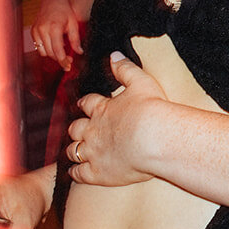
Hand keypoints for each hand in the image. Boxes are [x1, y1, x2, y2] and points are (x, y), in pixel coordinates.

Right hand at [32, 0, 87, 69]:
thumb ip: (75, 40)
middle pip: (50, 52)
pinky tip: (54, 45)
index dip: (62, 60)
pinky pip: (38, 46)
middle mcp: (42, 29)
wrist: (54, 0)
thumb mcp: (74, 25)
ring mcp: (36, 30)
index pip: (57, 50)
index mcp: (54, 27)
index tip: (68, 65)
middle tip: (69, 61)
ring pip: (43, 51)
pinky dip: (46, 48)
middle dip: (59, 59)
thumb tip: (79, 52)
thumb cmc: (66, 12)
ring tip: (62, 52)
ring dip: (52, 54)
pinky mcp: (33, 31)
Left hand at [68, 52, 163, 186]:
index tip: (85, 104)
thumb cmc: (151, 109)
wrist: (154, 138)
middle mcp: (92, 130)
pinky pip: (78, 173)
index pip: (87, 104)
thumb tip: (113, 55)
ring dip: (74, 150)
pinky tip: (76, 172)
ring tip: (75, 151)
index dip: (85, 104)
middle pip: (76, 128)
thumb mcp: (141, 81)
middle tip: (79, 129)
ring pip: (74, 150)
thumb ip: (125, 68)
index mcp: (102, 109)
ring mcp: (92, 152)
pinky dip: (75, 172)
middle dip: (76, 128)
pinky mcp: (96, 172)